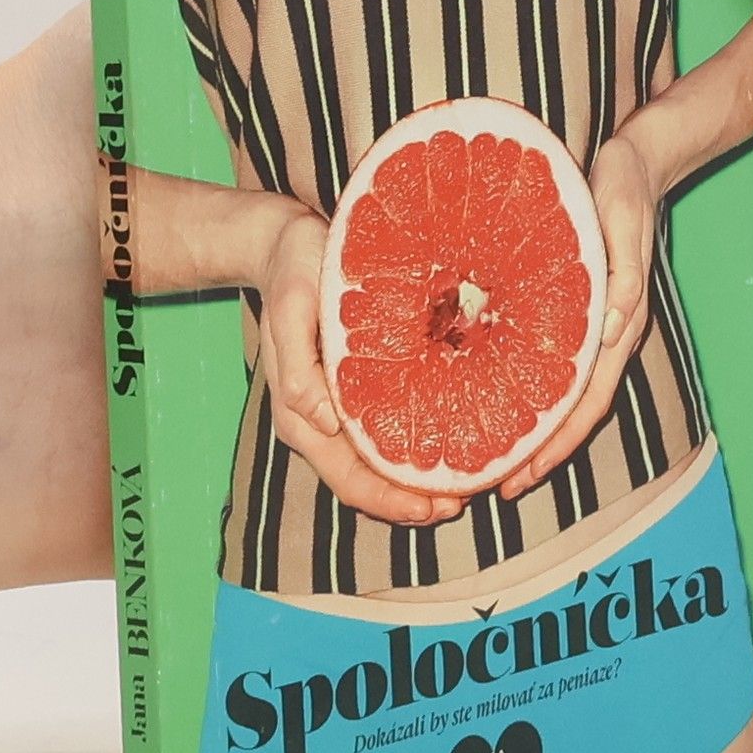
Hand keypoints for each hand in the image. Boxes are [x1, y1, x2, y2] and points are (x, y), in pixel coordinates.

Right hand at [248, 195, 464, 527]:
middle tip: (464, 502)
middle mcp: (320, 422)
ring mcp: (338, 409)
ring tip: (466, 484)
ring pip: (378, 464)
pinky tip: (451, 442)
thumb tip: (321, 421)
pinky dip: (415, 447)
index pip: (348, 479)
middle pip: (367, 483)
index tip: (433, 507)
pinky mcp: (355, 389)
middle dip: (412, 502)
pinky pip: (384, 432)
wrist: (286, 244)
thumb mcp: (291, 307)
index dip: (389, 501)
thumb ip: (297, 368)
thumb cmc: (292, 272)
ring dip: (417, 482)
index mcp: (301, 413)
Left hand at [497, 133, 658, 500]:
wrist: (633, 161)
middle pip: (566, 410)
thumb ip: (624, 273)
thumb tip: (610, 328)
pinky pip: (538, 356)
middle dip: (532, 452)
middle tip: (485, 485)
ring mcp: (582, 324)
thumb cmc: (625, 188)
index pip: (586, 401)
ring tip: (477, 455)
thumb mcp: (624, 218)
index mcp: (616, 323)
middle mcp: (598, 334)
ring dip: (521, 426)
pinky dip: (513, 384)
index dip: (556, 444)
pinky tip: (477, 393)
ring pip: (551, 391)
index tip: (520, 476)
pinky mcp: (563, 306)